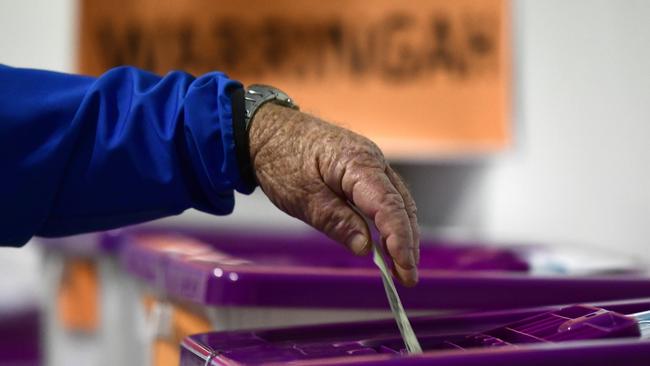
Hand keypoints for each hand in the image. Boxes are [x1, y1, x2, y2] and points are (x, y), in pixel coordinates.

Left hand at [249, 104, 419, 285]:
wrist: (266, 129)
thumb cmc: (280, 157)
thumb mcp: (303, 197)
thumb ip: (337, 221)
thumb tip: (366, 249)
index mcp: (359, 163)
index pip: (389, 206)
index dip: (399, 241)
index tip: (404, 270)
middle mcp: (373, 160)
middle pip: (401, 206)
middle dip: (407, 243)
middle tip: (407, 278)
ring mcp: (370, 163)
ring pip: (397, 202)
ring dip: (402, 234)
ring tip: (401, 267)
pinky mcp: (363, 170)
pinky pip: (385, 197)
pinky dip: (390, 221)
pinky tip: (387, 242)